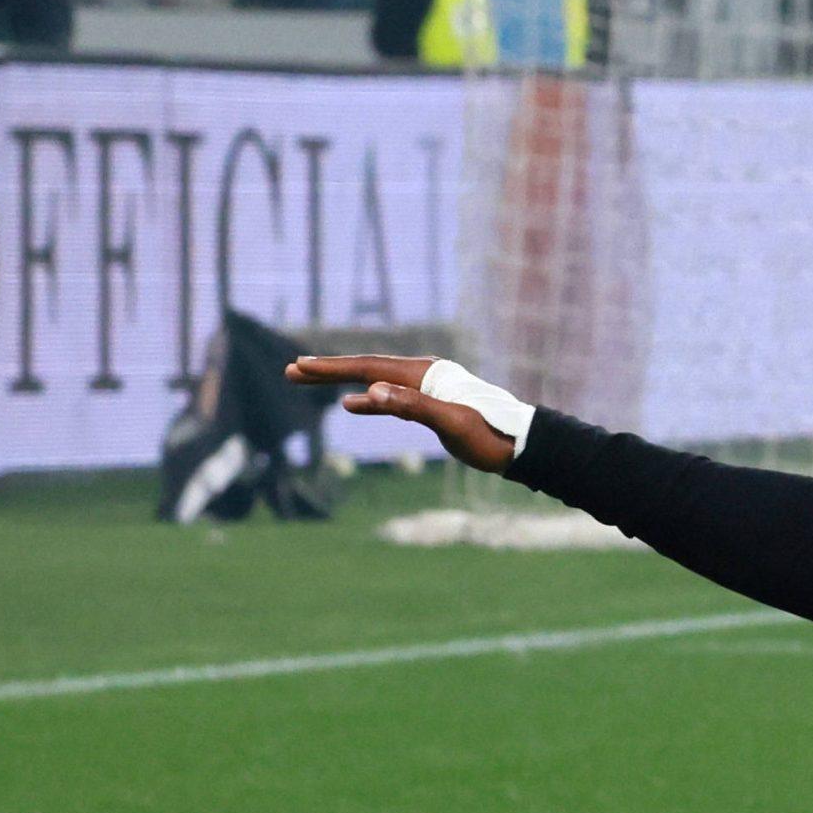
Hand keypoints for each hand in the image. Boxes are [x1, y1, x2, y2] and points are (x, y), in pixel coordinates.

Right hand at [284, 354, 516, 473]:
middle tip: (290, 370)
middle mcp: (423, 374)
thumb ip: (412, 406)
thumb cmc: (489, 436)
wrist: (522, 446)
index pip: (368, 368)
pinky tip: (353, 403)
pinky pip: (390, 396)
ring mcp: (426, 387)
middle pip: (366, 368)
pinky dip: (368, 398)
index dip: (332, 368)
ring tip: (307, 379)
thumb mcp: (451, 423)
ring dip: (342, 381)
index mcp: (424, 374)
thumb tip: (370, 393)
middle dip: (328, 370)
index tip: (300, 367)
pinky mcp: (431, 403)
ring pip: (375, 380)